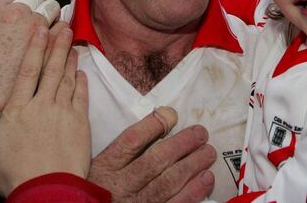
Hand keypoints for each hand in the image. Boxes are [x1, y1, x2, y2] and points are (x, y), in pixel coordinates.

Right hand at [0, 22, 89, 195]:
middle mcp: (41, 105)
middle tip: (64, 26)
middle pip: (51, 69)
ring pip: (67, 79)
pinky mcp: (79, 125)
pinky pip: (81, 98)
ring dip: (70, 60)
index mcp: (17, 110)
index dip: (34, 47)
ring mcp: (63, 113)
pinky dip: (82, 83)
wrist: (46, 191)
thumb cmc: (13, 174)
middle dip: (57, 45)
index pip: (27, 70)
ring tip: (73, 43)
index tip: (40, 28)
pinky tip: (82, 73)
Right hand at [88, 108, 215, 202]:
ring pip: (168, 182)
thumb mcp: (100, 167)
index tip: (171, 115)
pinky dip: (193, 192)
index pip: (130, 141)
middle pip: (155, 160)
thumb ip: (125, 147)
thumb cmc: (98, 191)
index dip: (152, 126)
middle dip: (182, 144)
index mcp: (106, 168)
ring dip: (192, 165)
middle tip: (201, 133)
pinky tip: (205, 179)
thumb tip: (160, 118)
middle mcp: (120, 186)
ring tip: (208, 152)